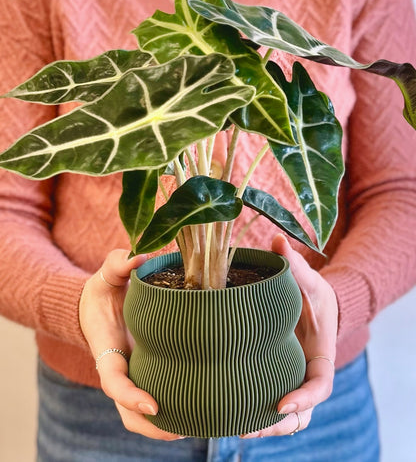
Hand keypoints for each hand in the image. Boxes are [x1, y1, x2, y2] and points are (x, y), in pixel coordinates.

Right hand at [79, 249, 182, 440]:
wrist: (100, 303)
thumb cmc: (104, 289)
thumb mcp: (107, 273)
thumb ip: (119, 263)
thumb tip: (142, 254)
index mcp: (107, 349)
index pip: (113, 381)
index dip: (130, 396)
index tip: (153, 405)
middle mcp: (120, 368)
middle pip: (127, 411)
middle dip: (150, 426)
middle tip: (180, 429)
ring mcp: (133, 373)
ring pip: (141, 412)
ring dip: (163, 425)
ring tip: (198, 424)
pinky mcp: (147, 371)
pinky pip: (156, 395)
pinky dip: (173, 407)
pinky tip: (199, 406)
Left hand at [242, 234, 337, 437]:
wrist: (308, 305)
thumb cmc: (313, 294)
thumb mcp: (308, 279)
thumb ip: (294, 264)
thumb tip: (278, 239)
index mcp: (320, 355)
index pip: (319, 386)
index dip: (304, 399)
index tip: (282, 404)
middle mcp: (304, 374)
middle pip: (299, 414)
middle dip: (277, 426)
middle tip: (247, 428)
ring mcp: (289, 379)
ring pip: (283, 418)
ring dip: (262, 426)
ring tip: (232, 427)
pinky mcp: (272, 377)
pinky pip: (265, 402)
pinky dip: (252, 411)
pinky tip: (225, 411)